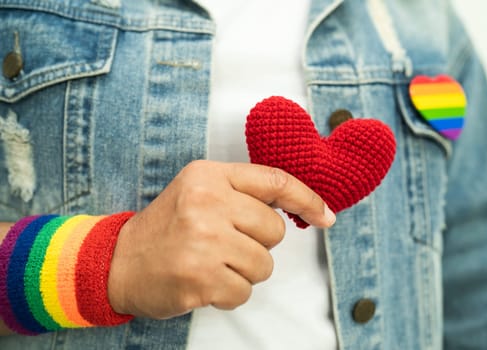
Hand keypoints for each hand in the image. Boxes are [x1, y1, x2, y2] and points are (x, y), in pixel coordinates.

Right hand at [107, 160, 335, 318]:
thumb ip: (242, 193)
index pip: (275, 181)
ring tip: (213, 263)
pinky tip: (205, 282)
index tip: (325, 216)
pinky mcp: (201, 278)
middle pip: (274, 231)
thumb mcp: (199, 191)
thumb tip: (298, 207)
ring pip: (264, 265)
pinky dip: (230, 292)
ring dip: (244, 271)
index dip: (307, 199)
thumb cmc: (167, 227)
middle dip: (258, 244)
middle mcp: (207, 203)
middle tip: (225, 244)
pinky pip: (245, 291)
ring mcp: (204, 241)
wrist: (119, 261)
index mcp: (209, 176)